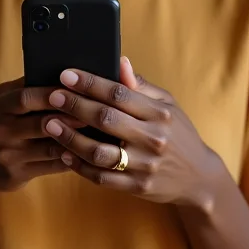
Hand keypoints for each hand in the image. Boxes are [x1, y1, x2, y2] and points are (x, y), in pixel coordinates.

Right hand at [0, 77, 82, 193]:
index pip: (27, 94)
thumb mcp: (6, 105)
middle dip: (68, 115)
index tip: (79, 88)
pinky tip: (85, 151)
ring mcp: (6, 152)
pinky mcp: (16, 173)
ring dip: (74, 138)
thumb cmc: (2, 126)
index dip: (54, 92)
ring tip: (95, 131)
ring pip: (48, 144)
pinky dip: (69, 157)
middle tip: (93, 110)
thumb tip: (67, 77)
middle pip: (39, 120)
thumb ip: (29, 91)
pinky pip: (50, 164)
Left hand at [44, 58, 219, 206]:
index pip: (119, 93)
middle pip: (105, 119)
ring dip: (71, 137)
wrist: (198, 177)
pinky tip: (63, 152)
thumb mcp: (167, 104)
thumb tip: (119, 60)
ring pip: (100, 151)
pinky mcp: (137, 187)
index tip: (67, 74)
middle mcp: (153, 138)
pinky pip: (102, 177)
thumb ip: (140, 85)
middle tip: (51, 95)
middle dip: (75, 105)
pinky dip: (79, 165)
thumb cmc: (177, 132)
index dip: (90, 83)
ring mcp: (145, 165)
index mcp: (159, 113)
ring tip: (50, 124)